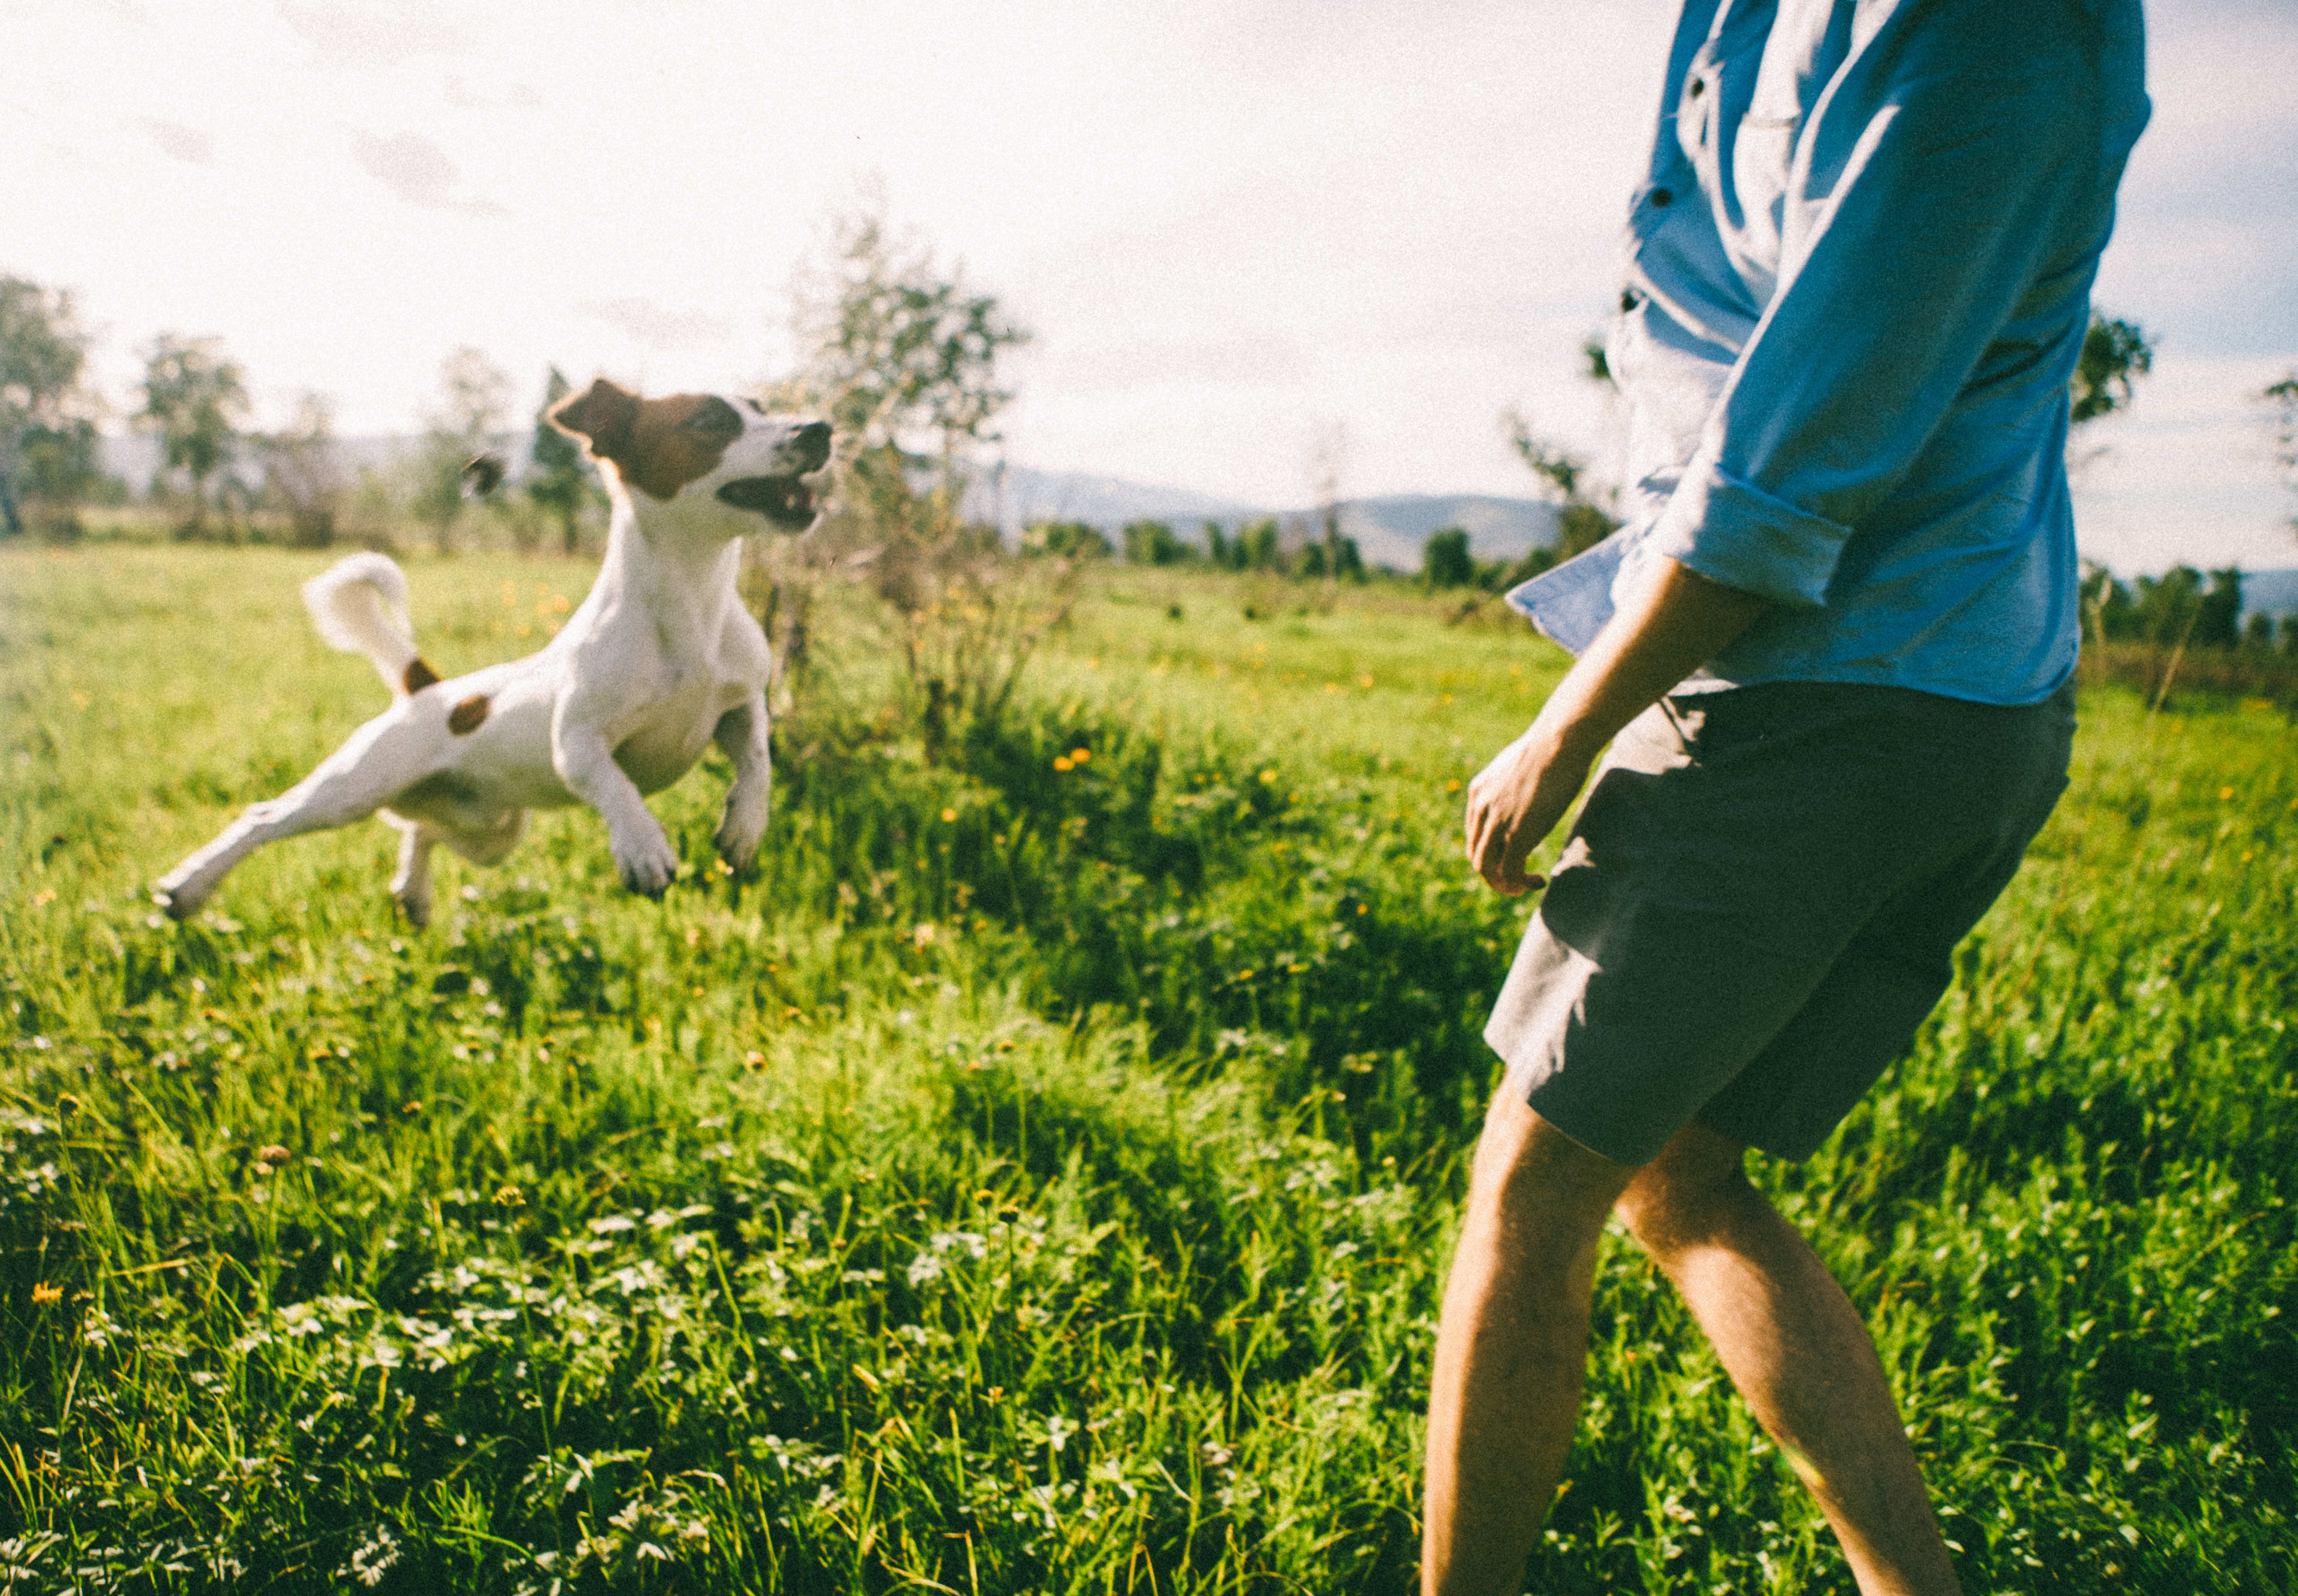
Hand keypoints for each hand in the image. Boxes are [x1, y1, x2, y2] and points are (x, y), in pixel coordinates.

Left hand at [1463, 730, 1593, 895]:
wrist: (1558, 742)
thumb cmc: (1552, 747)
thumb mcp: (1522, 766)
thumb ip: (1517, 784)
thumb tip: (1533, 788)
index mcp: (1479, 791)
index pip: (1475, 833)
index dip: (1492, 851)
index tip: (1514, 856)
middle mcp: (1481, 808)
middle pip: (1476, 854)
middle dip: (1494, 873)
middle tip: (1517, 880)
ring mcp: (1496, 822)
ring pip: (1486, 868)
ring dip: (1504, 884)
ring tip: (1524, 887)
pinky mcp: (1516, 834)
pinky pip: (1509, 872)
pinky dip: (1519, 884)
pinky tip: (1537, 882)